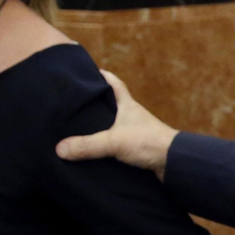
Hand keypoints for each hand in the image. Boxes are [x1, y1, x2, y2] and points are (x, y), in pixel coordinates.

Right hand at [55, 70, 178, 176]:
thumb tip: (60, 148)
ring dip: (101, 126)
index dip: (103, 76)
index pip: (115, 84)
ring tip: (79, 128)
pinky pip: (118, 143)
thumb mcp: (114, 141)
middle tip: (75, 103)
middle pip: (112, 104)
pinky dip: (107, 145)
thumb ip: (87, 145)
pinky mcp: (138, 149)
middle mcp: (132, 116)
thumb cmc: (148, 143)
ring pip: (114, 125)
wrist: (174, 163)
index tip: (88, 71)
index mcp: (127, 105)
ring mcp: (136, 132)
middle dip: (96, 103)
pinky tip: (95, 151)